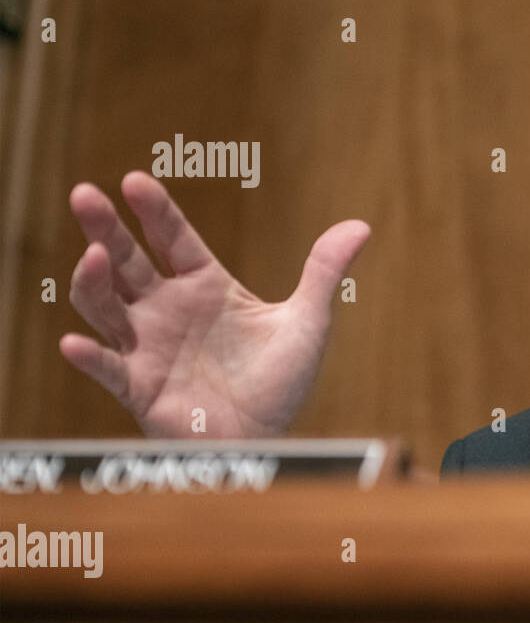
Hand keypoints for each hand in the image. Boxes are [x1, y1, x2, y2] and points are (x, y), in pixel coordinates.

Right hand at [60, 171, 369, 437]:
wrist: (267, 442)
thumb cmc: (281, 383)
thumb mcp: (308, 323)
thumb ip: (324, 272)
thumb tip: (361, 226)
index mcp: (205, 287)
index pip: (173, 238)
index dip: (154, 211)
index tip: (135, 180)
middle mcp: (168, 310)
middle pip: (126, 260)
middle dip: (103, 228)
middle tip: (85, 195)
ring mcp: (148, 346)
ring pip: (104, 305)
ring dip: (93, 282)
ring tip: (95, 257)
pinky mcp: (139, 387)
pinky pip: (107, 369)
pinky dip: (89, 358)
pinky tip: (76, 344)